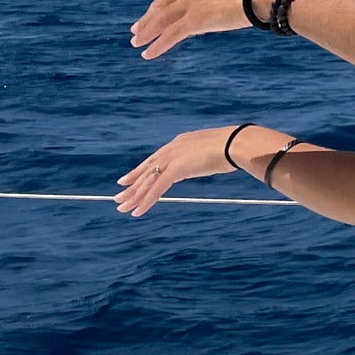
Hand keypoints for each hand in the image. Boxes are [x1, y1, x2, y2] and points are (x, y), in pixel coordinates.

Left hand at [116, 126, 241, 215]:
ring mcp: (173, 159)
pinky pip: (156, 189)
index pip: (156, 158)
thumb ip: (208, 155)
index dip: (141, 170)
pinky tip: (137, 212)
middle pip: (146, 170)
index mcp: (181, 142)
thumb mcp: (217, 150)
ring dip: (134, 196)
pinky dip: (146, 201)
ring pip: (148, 181)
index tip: (129, 179)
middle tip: (118, 196)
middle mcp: (172, 149)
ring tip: (121, 207)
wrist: (237, 143)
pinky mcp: (175, 170)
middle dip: (132, 184)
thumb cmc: (235, 146)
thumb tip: (216, 159)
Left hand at [131, 0, 284, 59]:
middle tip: (138, 29)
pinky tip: (149, 55)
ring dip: (148, 32)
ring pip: (162, 19)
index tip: (156, 7)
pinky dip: (159, 45)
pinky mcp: (196, 20)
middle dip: (149, 16)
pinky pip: (172, 35)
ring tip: (138, 44)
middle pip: (164, 3)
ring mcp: (192, 2)